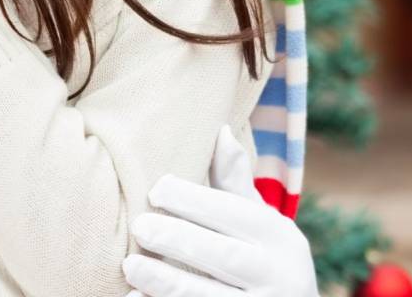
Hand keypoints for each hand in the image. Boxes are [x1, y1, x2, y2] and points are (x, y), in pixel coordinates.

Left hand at [122, 126, 317, 296]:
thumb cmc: (262, 260)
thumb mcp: (261, 224)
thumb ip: (235, 185)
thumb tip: (221, 131)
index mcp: (281, 239)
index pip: (238, 215)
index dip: (197, 201)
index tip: (156, 189)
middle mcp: (280, 276)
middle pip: (227, 257)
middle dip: (182, 241)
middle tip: (141, 227)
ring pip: (213, 296)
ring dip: (169, 283)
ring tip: (130, 266)